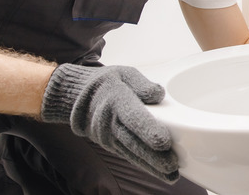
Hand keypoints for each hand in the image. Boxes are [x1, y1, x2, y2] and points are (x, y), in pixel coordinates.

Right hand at [41, 64, 177, 181]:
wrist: (75, 98)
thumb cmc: (105, 83)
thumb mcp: (123, 73)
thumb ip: (141, 83)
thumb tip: (158, 94)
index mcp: (115, 99)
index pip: (132, 117)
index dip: (148, 130)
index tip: (164, 141)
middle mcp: (110, 122)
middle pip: (133, 141)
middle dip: (153, 155)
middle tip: (172, 165)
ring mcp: (109, 136)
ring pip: (132, 153)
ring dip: (151, 165)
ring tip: (171, 174)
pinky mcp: (111, 145)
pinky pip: (129, 156)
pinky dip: (144, 165)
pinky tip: (161, 173)